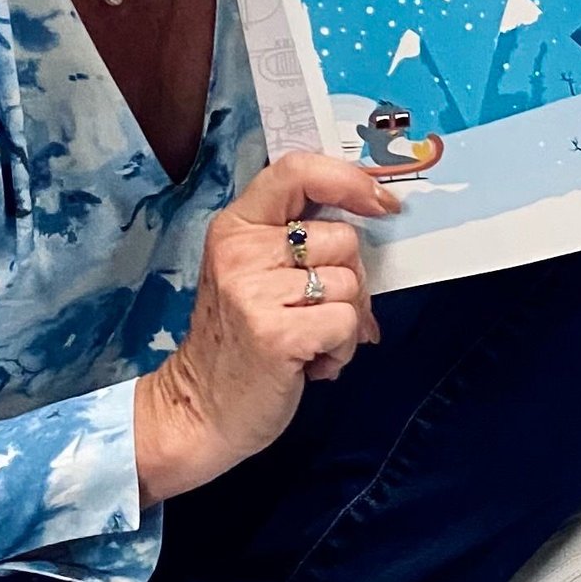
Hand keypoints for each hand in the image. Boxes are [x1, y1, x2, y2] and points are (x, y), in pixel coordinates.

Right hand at [134, 153, 397, 497]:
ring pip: (351, 284)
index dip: (349, 180)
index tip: (380, 203)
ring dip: (345, 322)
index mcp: (236, 228)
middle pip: (343, 238)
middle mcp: (241, 252)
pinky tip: (311, 364)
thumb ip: (299, 244)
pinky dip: (341, 350)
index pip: (296, 171)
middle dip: (351, 280)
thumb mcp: (254, 275)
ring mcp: (255, 292)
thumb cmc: (239, 342)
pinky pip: (347, 323)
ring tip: (309, 342)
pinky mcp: (276, 333)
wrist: (200, 410)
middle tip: (323, 312)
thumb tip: (375, 225)